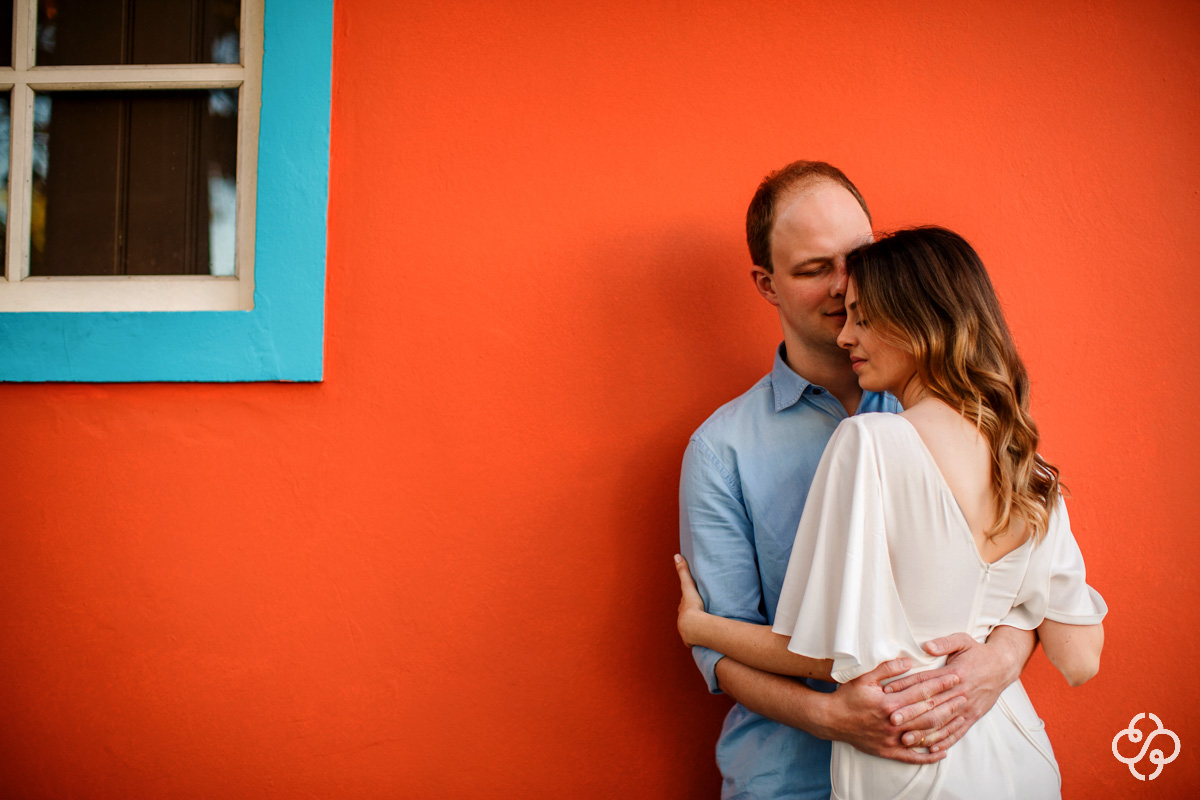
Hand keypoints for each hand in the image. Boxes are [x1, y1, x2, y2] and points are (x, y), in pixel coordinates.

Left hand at [673, 554, 705, 646]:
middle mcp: (681, 622)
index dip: (688, 603)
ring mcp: (685, 633)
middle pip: (686, 618)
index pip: (684, 605)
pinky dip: (697, 640)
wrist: (694, 626)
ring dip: (694, 629)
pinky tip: (703, 640)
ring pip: (690, 630)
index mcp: (682, 610)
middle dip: (691, 616)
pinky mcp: (691, 642)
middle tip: (699, 615)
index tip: (693, 603)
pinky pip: (694, 641)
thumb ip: (683, 571)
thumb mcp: (688, 586)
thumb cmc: (692, 605)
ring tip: (702, 629)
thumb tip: (676, 555)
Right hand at [819, 658, 961, 763]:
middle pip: (928, 713)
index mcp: (888, 703)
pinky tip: (942, 752)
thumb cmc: (847, 696)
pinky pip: (912, 756)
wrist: (830, 719)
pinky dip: (928, 756)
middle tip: (965, 694)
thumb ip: (887, 668)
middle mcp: (893, 723)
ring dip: (944, 726)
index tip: (955, 676)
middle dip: (949, 703)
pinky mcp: (888, 751)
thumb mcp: (864, 677)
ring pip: (924, 734)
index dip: (940, 683)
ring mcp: (891, 739)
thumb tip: (908, 661)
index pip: (921, 692)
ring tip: (960, 718)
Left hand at [883, 632, 1022, 752]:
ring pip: (943, 722)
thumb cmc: (978, 652)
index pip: (925, 681)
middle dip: (910, 713)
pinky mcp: (973, 716)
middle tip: (892, 720)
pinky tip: (932, 749)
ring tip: (906, 739)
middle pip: (931, 705)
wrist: (1003, 666)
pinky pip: (959, 732)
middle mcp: (960, 693)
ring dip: (924, 732)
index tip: (888, 691)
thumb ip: (945, 643)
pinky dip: (946, 741)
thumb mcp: (963, 641)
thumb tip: (927, 646)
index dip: (905, 686)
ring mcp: (967, 707)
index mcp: (954, 673)